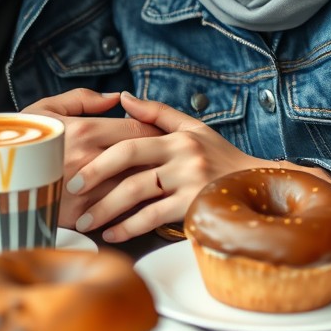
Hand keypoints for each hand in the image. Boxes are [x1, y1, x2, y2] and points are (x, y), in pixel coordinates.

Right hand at [22, 88, 163, 225]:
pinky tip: (139, 204)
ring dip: (152, 183)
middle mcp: (89, 161)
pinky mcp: (82, 216)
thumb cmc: (19, 142)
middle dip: (160, 157)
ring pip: (137, 187)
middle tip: (167, 157)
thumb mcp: (43, 110)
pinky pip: (121, 213)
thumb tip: (115, 97)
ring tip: (158, 179)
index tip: (159, 134)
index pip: (140, 128)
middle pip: (145, 158)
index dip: (156, 130)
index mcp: (83, 130)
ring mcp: (88, 192)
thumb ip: (82, 98)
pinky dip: (135, 208)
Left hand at [66, 92, 275, 242]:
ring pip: (139, 193)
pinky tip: (112, 234)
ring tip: (86, 221)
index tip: (77, 166)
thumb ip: (157, 113)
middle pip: (130, 164)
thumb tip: (123, 97)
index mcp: (177, 137)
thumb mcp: (193, 129)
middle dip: (96, 178)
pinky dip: (130, 227)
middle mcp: (183, 156)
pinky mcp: (195, 207)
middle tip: (72, 190)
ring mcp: (190, 182)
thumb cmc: (220, 157)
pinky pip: (155, 218)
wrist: (258, 187)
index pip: (130, 141)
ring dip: (108, 209)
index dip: (100, 154)